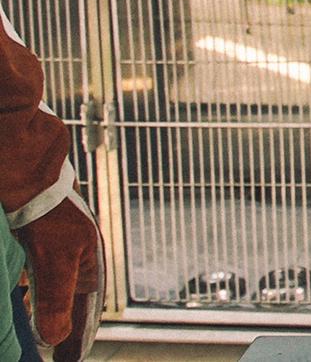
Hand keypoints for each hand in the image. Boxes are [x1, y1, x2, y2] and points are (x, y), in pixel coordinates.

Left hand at [14, 188, 101, 361]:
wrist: (27, 176)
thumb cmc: (48, 215)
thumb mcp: (55, 263)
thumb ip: (55, 301)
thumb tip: (54, 338)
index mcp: (89, 268)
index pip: (83, 316)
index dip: (75, 341)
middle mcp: (74, 264)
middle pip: (65, 307)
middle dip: (57, 332)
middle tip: (45, 355)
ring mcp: (54, 256)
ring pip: (46, 294)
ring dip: (39, 315)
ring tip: (26, 336)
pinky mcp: (35, 248)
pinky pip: (32, 282)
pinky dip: (25, 297)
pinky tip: (14, 302)